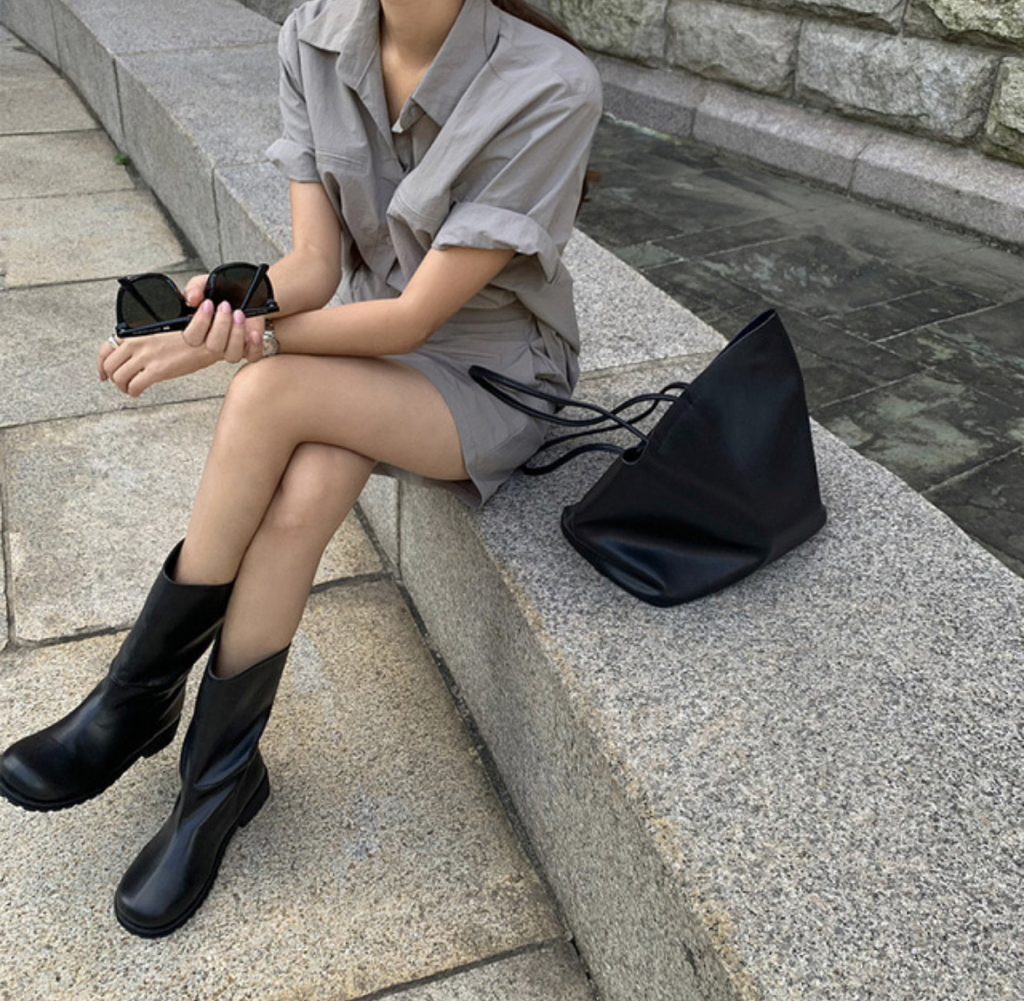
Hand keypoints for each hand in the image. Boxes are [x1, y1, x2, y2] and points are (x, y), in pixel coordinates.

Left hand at [97, 329, 222, 396]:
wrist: (206, 341)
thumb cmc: (189, 338)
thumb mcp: (160, 333)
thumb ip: (142, 342)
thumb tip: (132, 355)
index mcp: (136, 334)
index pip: (106, 348)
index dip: (100, 365)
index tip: (103, 373)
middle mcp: (137, 344)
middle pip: (109, 366)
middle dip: (113, 378)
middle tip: (121, 384)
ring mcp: (146, 358)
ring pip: (119, 378)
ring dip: (123, 387)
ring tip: (132, 389)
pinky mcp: (156, 371)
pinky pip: (135, 386)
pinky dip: (134, 392)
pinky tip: (139, 392)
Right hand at [180, 275, 263, 363]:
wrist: (244, 293)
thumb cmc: (222, 293)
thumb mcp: (205, 284)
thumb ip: (196, 288)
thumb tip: (192, 298)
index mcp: (198, 331)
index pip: (192, 338)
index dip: (199, 323)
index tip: (207, 304)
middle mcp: (214, 342)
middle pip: (213, 347)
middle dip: (220, 325)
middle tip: (225, 306)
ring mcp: (232, 347)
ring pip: (232, 355)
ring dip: (236, 335)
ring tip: (239, 314)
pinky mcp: (250, 348)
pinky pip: (253, 356)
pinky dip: (255, 347)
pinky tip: (253, 334)